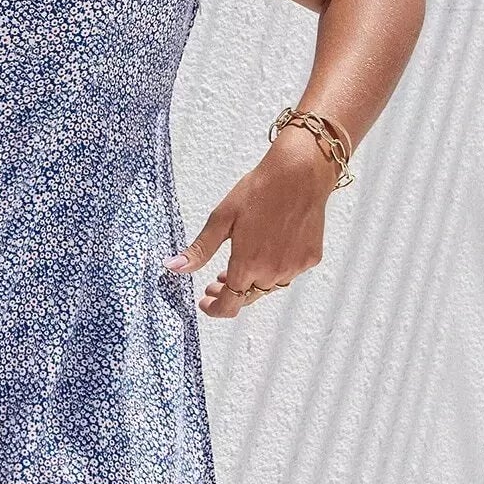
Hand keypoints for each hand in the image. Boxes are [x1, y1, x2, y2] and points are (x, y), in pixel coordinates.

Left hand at [163, 122, 339, 316]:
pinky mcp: (310, 259)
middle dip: (229, 294)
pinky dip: (275, 269)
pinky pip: (288, 273)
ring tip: (240, 267)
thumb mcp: (221, 219)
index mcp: (247, 265)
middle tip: (215, 282)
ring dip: (252, 282)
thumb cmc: (258, 191)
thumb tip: (173, 267)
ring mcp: (294, 267)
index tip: (205, 302)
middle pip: (247, 298)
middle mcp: (272, 273)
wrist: (299, 174)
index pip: (229, 306)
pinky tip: (267, 253)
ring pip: (268, 287)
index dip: (214, 309)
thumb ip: (199, 250)